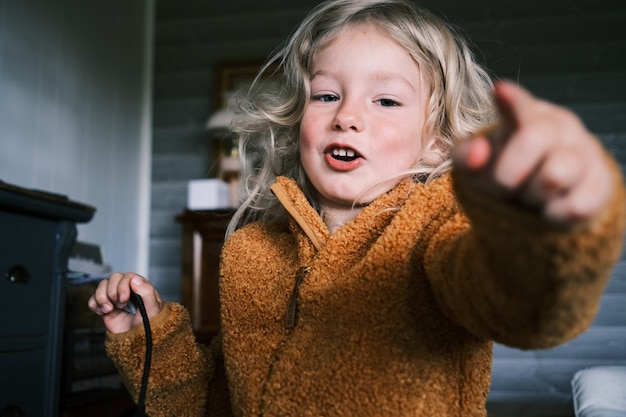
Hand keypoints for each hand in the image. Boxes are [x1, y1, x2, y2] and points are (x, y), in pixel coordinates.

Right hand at [88, 272, 162, 333]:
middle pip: (113, 278)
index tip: (124, 298)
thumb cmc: (149, 323)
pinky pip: (92, 299)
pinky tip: (103, 312)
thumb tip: (135, 279)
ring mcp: (114, 297)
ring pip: (101, 285)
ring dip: (103, 297)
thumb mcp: (152, 307)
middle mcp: (126, 288)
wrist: (137, 340)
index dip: (123, 286)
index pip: (128, 276)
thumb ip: (147, 291)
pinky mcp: (105, 306)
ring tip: (110, 309)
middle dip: (113, 292)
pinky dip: (94, 305)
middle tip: (120, 305)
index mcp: (140, 286)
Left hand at [454, 81, 612, 225]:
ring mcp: (584, 152)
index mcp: (526, 115)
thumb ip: (466, 156)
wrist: (543, 202)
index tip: (500, 91)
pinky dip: (553, 214)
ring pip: (556, 174)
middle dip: (508, 172)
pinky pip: (575, 205)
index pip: (519, 104)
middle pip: (534, 138)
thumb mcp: (476, 166)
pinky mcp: (600, 183)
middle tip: (504, 184)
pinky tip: (549, 208)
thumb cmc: (505, 173)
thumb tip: (478, 152)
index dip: (512, 99)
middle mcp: (560, 126)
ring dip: (532, 195)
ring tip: (530, 195)